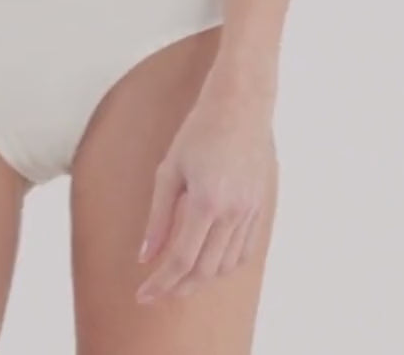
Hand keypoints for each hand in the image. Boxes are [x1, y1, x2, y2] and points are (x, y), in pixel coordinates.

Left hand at [134, 81, 275, 303]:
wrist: (240, 107)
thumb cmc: (198, 132)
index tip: (142, 297)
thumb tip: (145, 257)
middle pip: (204, 271)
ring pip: (226, 266)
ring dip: (201, 280)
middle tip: (156, 293)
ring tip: (177, 280)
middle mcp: (232, 214)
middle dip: (178, 288)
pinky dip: (224, 265)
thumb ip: (158, 217)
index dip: (160, 283)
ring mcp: (250, 213)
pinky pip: (243, 252)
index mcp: (205, 203)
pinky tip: (207, 263)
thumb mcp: (169, 170)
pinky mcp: (260, 209)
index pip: (180, 260)